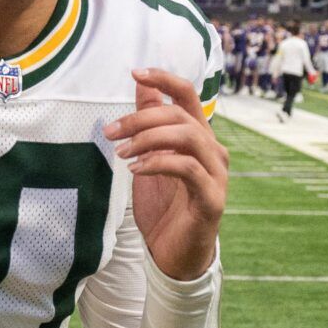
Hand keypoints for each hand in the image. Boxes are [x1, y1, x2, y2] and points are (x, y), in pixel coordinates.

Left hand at [104, 68, 228, 279]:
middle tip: (111, 133)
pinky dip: (159, 163)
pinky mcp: (212, 198)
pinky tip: (137, 170)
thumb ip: (149, 124)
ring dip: (149, 139)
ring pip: (188, 136)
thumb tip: (142, 86)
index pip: (188, 96)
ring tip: (122, 153)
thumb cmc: (164, 207)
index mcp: (198, 138)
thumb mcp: (149, 159)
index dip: (164, 79)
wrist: (174, 255)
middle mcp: (212, 151)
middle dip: (140, 119)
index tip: (136, 72)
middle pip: (180, 116)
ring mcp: (216, 174)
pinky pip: (187, 169)